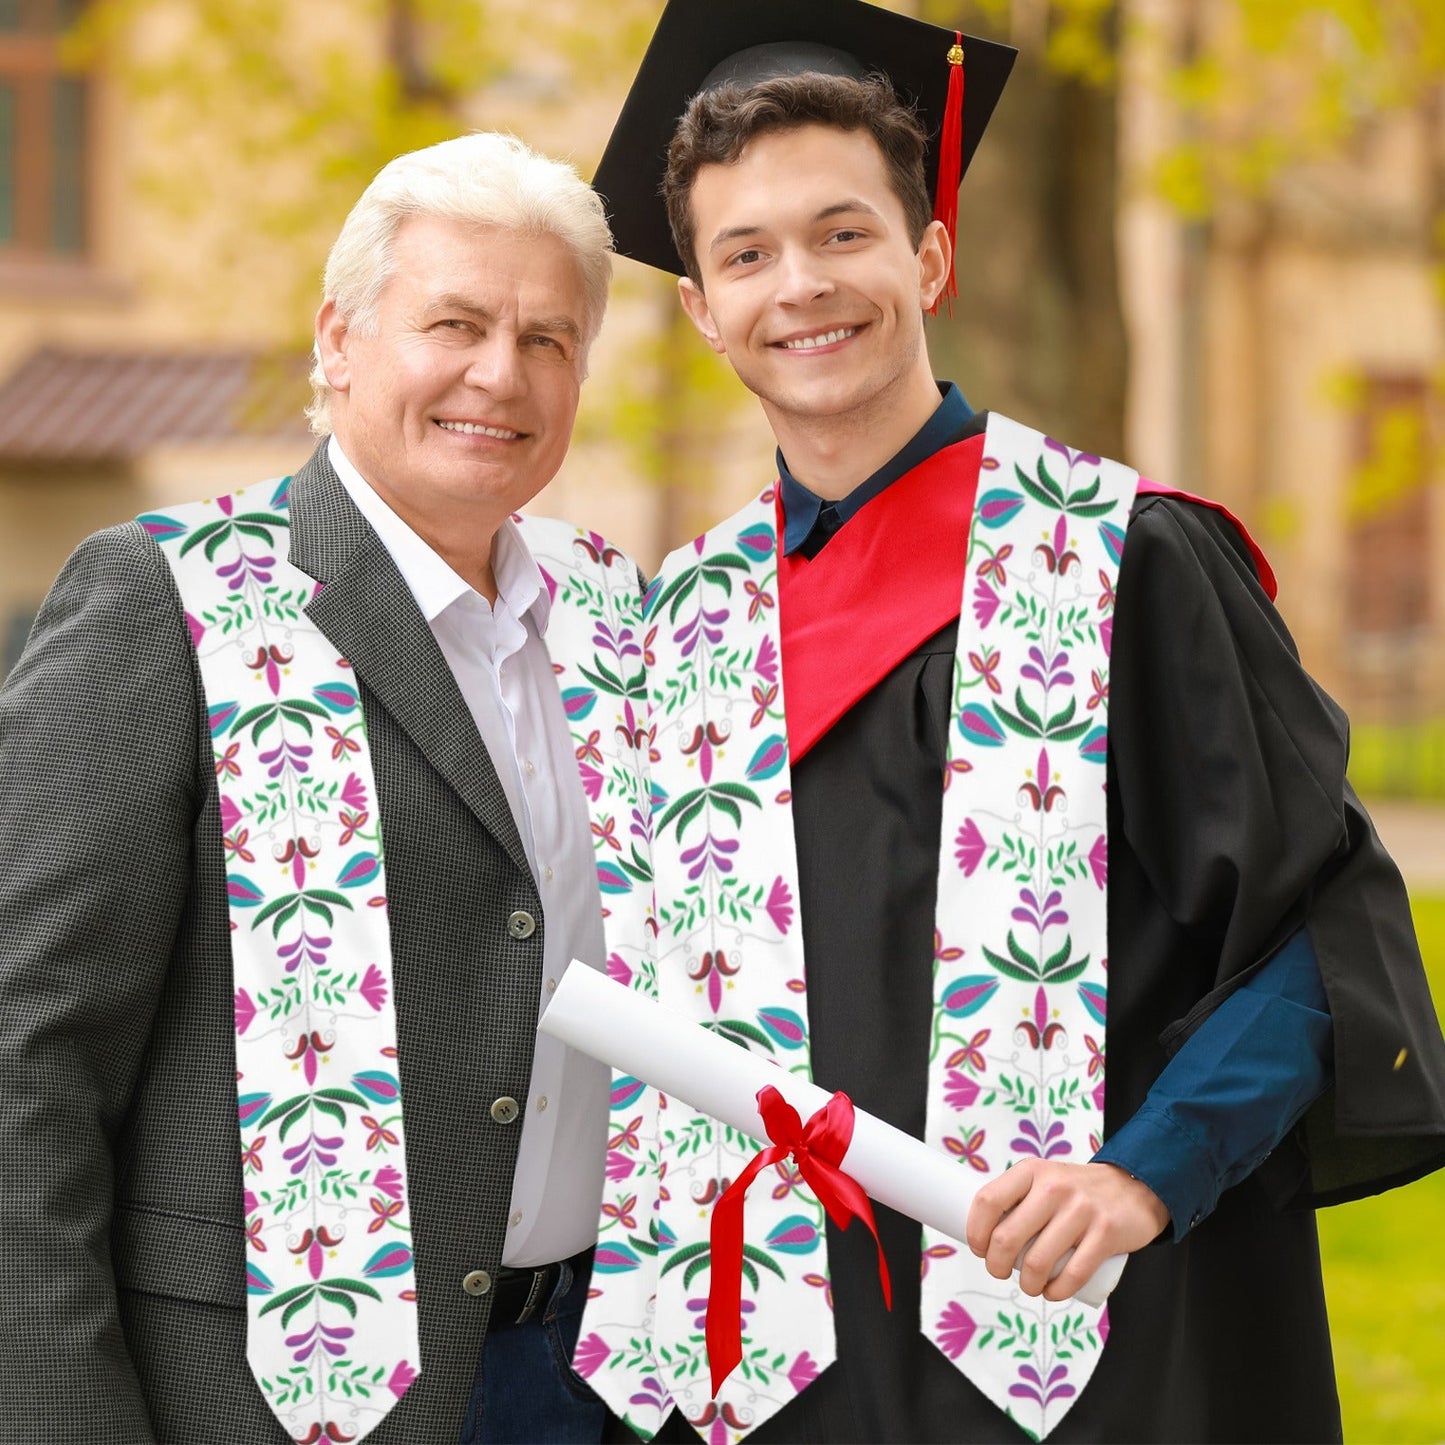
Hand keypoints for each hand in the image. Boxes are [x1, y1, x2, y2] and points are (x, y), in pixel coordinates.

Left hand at [965, 1159, 1169, 1301]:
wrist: (1133, 1187)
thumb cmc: (1076, 1191)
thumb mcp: (1044, 1179)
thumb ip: (1018, 1198)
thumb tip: (983, 1234)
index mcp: (1032, 1171)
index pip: (988, 1201)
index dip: (975, 1231)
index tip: (978, 1248)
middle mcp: (1054, 1187)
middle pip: (1006, 1237)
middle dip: (995, 1266)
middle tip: (999, 1272)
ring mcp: (1081, 1210)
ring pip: (1037, 1262)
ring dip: (1026, 1285)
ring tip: (1029, 1285)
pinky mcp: (1105, 1233)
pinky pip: (1072, 1275)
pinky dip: (1056, 1292)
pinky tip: (1051, 1293)